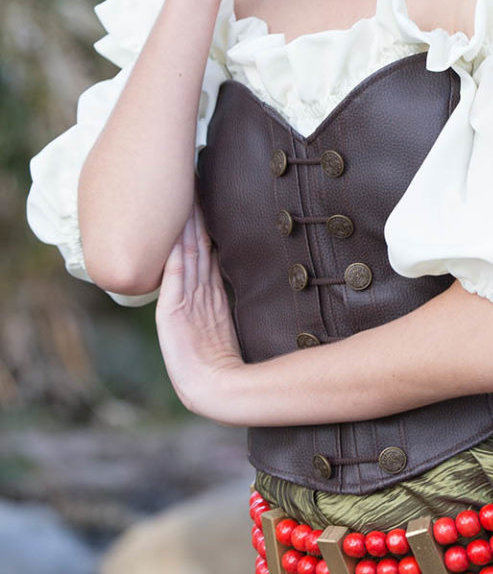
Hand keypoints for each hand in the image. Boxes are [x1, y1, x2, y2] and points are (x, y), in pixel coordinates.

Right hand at [155, 204, 244, 420]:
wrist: (216, 388)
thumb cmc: (225, 359)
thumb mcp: (225, 317)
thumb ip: (223, 292)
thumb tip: (241, 259)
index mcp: (201, 294)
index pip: (199, 250)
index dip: (198, 224)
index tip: (199, 196)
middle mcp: (188, 294)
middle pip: (188, 247)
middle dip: (187, 218)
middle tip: (187, 185)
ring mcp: (177, 302)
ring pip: (182, 256)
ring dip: (180, 229)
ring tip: (181, 200)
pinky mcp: (170, 313)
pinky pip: (175, 277)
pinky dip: (174, 255)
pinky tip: (173, 236)